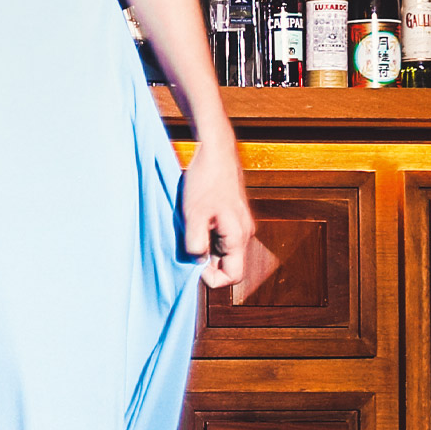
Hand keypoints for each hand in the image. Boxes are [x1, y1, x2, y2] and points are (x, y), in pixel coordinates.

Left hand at [182, 134, 253, 290]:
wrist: (215, 150)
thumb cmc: (205, 180)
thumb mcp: (193, 215)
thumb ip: (196, 243)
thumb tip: (198, 262)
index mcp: (238, 236)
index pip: (234, 276)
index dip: (212, 279)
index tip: (192, 266)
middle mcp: (244, 233)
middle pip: (229, 264)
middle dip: (207, 263)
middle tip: (186, 248)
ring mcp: (240, 224)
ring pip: (224, 250)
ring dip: (206, 249)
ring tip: (189, 233)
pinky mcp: (233, 215)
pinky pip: (222, 237)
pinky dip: (207, 237)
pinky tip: (193, 223)